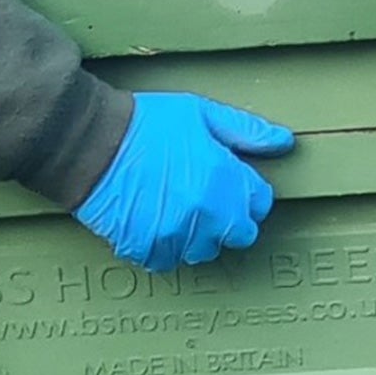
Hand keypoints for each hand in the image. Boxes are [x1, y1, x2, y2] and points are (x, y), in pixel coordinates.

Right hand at [74, 93, 294, 272]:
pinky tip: (152, 222)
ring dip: (196, 236)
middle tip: (203, 200)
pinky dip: (162, 247)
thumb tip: (284, 142)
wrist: (91, 143)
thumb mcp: (202, 113)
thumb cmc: (145, 124)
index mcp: (224, 179)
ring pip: (204, 251)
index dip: (246, 194)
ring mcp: (176, 234)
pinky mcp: (147, 249)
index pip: (260, 205)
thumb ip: (246, 131)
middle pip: (238, 235)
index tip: (229, 185)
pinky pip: (167, 261)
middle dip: (227, 220)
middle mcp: (206, 213)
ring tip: (174, 208)